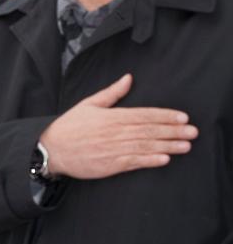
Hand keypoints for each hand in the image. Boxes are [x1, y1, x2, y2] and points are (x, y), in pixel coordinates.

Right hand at [40, 74, 195, 179]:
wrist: (50, 149)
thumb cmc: (69, 127)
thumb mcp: (88, 104)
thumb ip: (111, 92)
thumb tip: (128, 78)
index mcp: (111, 116)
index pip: (144, 114)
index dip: (165, 116)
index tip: (183, 117)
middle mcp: (114, 132)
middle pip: (149, 130)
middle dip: (173, 131)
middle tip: (192, 132)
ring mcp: (112, 149)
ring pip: (145, 146)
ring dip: (167, 146)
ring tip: (185, 146)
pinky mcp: (109, 164)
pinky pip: (133, 162)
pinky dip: (149, 160)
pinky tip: (163, 159)